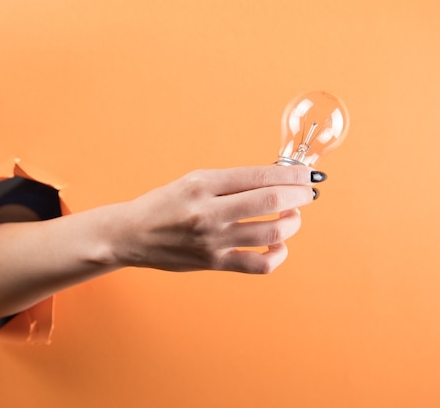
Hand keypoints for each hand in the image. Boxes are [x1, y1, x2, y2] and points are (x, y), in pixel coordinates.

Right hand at [111, 166, 321, 273]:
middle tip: (307, 194)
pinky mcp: (214, 263)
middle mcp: (209, 211)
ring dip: (292, 223)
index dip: (292, 174)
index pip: (260, 175)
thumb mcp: (192, 181)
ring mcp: (213, 240)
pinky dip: (277, 255)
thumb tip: (274, 180)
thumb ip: (230, 182)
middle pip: (272, 200)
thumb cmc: (164, 204)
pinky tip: (278, 246)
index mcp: (203, 184)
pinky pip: (258, 264)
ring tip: (292, 217)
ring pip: (272, 232)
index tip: (308, 175)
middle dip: (300, 196)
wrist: (132, 235)